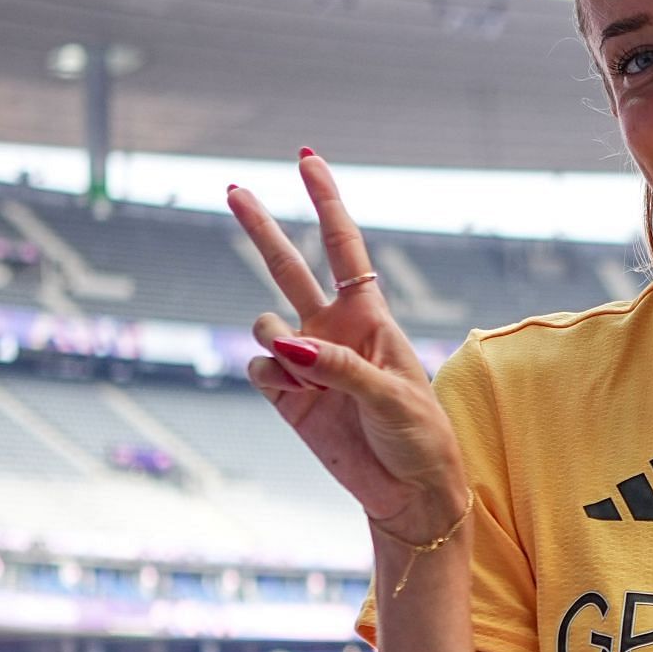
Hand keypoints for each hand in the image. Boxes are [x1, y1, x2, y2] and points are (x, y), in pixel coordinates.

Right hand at [228, 150, 466, 541]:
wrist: (409, 492)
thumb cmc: (420, 437)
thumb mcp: (392, 397)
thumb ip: (341, 368)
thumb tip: (285, 346)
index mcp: (370, 317)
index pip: (343, 248)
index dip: (326, 203)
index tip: (306, 159)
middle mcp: (332, 331)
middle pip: (288, 267)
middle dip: (262, 228)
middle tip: (233, 188)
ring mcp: (305, 363)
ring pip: (262, 325)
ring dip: (271, 340)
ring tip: (304, 373)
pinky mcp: (286, 397)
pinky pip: (257, 369)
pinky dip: (268, 377)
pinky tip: (294, 396)